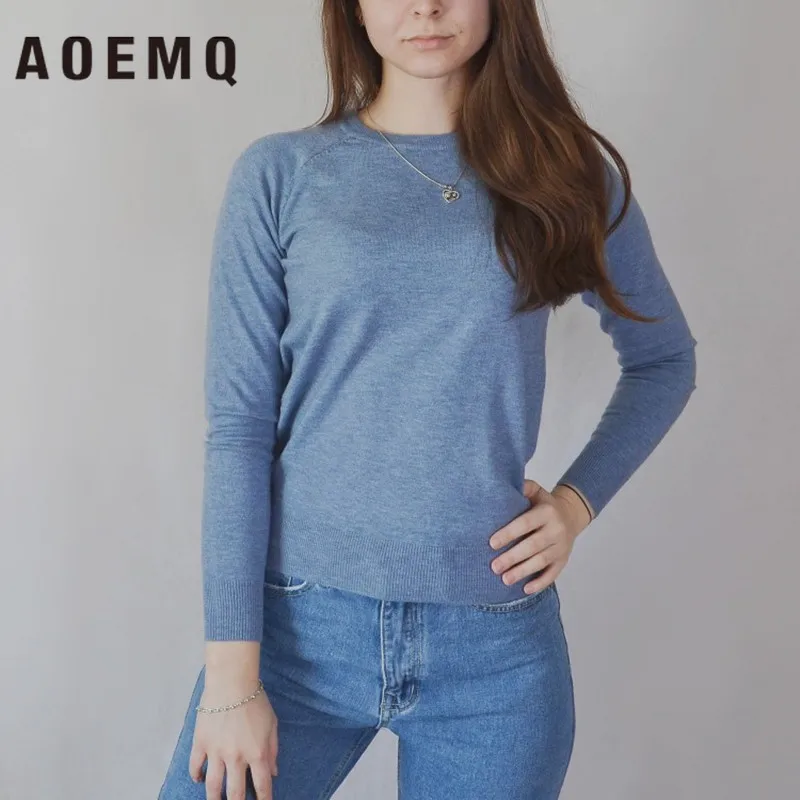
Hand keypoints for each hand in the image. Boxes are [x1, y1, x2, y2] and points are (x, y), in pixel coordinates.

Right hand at [189, 677, 278, 799]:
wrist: (232, 682)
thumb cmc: (255, 699)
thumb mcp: (272, 723)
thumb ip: (273, 749)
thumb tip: (273, 771)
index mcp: (257, 753)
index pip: (262, 785)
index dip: (264, 799)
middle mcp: (236, 757)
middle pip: (235, 793)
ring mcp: (217, 752)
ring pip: (213, 787)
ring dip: (215, 798)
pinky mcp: (201, 743)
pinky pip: (196, 766)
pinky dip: (197, 776)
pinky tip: (199, 780)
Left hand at [487, 479, 590, 593]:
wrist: (571, 515)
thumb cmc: (544, 504)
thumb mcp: (536, 491)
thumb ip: (523, 488)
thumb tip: (501, 486)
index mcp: (547, 512)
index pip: (525, 524)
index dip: (508, 533)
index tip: (491, 543)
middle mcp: (557, 529)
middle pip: (533, 546)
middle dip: (512, 557)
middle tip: (494, 567)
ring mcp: (562, 546)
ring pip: (541, 561)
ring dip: (522, 572)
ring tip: (505, 579)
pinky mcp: (564, 560)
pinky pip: (553, 574)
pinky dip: (540, 583)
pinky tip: (526, 589)